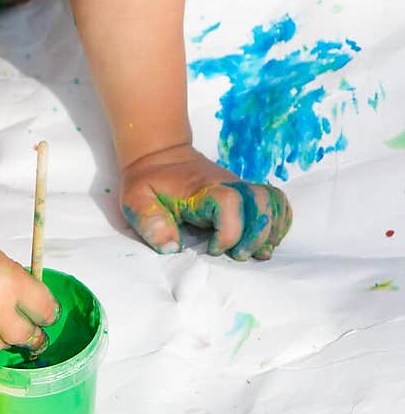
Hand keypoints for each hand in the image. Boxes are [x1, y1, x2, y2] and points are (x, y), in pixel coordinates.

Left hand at [120, 146, 291, 261]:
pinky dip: (278, 221)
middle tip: (238, 256)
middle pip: (261, 202)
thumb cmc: (149, 182)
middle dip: (256, 235)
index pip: (229, 202)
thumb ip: (150, 222)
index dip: (229, 231)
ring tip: (256, 251)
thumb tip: (171, 247)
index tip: (213, 249)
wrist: (160, 157)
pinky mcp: (245, 194)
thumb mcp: (136, 200)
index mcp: (201, 189)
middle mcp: (227, 185)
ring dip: (271, 230)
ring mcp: (239, 188)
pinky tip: (265, 240)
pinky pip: (276, 202)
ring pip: (273, 201)